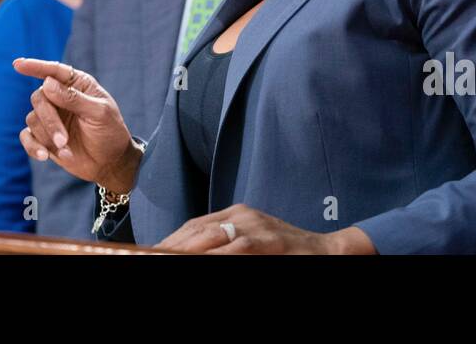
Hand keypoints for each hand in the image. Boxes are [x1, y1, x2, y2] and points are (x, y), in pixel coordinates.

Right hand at [13, 58, 139, 192]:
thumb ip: (74, 98)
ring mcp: (51, 117)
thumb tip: (47, 83)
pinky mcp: (43, 137)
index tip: (18, 64)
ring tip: (66, 149)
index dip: (35, 66)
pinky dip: (33, 146)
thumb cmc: (110, 132)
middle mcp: (60, 97)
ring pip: (33, 118)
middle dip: (49, 120)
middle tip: (64, 140)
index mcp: (77, 84)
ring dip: (47, 136)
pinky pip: (26, 137)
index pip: (54, 71)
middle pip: (39, 98)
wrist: (110, 163)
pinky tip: (45, 156)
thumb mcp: (99, 113)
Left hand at [156, 205, 376, 254]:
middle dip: (169, 246)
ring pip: (209, 237)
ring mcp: (254, 225)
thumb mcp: (251, 244)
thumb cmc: (286, 253)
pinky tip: (196, 260)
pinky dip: (214, 256)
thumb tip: (190, 252)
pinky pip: (234, 248)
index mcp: (235, 214)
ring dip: (183, 250)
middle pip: (195, 230)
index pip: (193, 226)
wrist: (328, 251)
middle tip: (147, 256)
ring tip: (161, 258)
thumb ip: (224, 247)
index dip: (169, 240)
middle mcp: (241, 215)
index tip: (149, 251)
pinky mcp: (267, 240)